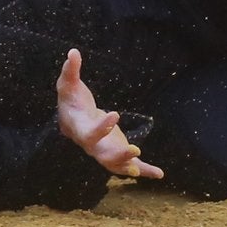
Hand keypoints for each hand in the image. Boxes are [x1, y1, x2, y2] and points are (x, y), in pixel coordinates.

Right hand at [56, 49, 163, 179]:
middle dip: (119, 156)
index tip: (115, 114)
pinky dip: (144, 170)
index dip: (101, 127)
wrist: (72, 119)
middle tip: (135, 150)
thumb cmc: (70, 100)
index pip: (89, 133)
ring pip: (114, 165)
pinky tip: (159, 174)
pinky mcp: (115, 151)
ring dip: (129, 166)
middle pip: (103, 156)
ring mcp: (104, 150)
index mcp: (80, 129)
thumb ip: (70, 70)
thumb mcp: (67, 84)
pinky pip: (129, 165)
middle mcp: (91, 145)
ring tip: (143, 168)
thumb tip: (73, 52)